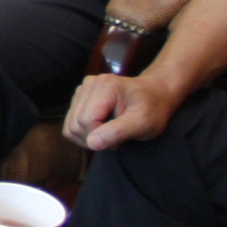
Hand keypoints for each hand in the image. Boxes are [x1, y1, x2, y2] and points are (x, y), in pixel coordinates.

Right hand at [62, 71, 180, 150]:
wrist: (156, 94)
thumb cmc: (153, 108)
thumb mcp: (144, 123)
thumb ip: (118, 132)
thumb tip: (92, 143)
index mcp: (104, 86)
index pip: (86, 120)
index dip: (100, 136)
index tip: (119, 140)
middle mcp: (89, 84)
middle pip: (75, 124)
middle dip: (93, 138)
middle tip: (115, 139)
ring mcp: (83, 89)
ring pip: (70, 125)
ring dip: (87, 137)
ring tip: (109, 134)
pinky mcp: (80, 97)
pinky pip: (71, 122)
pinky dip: (84, 133)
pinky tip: (101, 130)